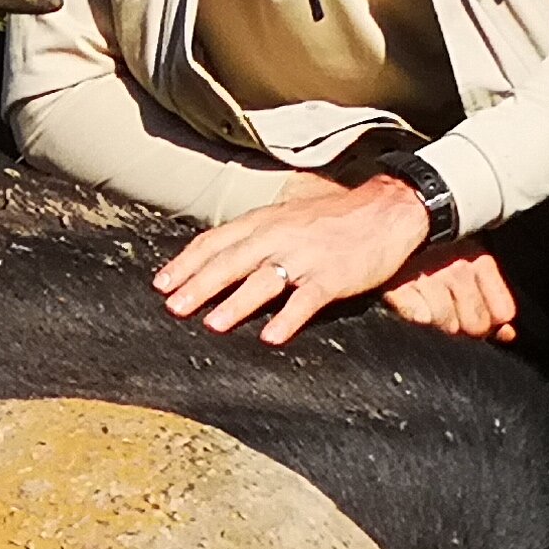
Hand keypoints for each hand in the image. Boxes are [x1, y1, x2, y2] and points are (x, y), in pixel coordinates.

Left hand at [155, 177, 434, 345]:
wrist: (387, 210)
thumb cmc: (334, 218)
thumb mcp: (288, 217)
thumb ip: (256, 236)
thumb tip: (221, 258)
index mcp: (266, 221)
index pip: (216, 240)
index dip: (187, 263)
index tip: (161, 284)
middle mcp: (281, 236)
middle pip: (232, 261)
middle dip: (199, 285)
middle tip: (172, 307)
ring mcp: (307, 256)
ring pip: (264, 280)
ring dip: (235, 302)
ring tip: (211, 324)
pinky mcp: (333, 276)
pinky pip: (306, 300)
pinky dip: (288, 319)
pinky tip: (271, 337)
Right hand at [381, 244, 520, 342]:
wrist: (386, 227)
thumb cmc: (432, 252)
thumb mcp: (471, 267)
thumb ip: (493, 303)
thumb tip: (507, 335)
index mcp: (480, 260)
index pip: (501, 313)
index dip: (488, 320)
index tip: (474, 312)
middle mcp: (458, 268)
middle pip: (476, 325)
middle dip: (463, 324)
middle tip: (447, 307)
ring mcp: (429, 278)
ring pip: (447, 325)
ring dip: (437, 320)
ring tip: (426, 301)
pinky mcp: (399, 287)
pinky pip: (419, 318)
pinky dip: (415, 315)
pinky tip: (412, 302)